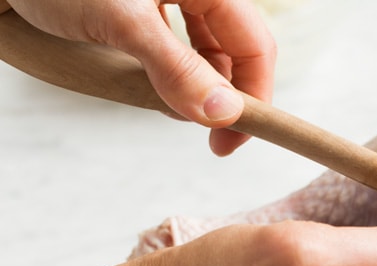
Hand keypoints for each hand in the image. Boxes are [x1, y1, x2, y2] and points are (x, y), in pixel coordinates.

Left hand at [3, 0, 275, 154]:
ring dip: (200, 86)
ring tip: (176, 109)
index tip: (230, 141)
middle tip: (207, 137)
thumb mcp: (120, 21)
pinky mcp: (148, 3)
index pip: (257, 46)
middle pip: (237, 48)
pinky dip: (176, 69)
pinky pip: (180, 42)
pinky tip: (157, 84)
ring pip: (209, 48)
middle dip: (227, 95)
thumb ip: (175, 67)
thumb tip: (224, 115)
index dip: (254, 97)